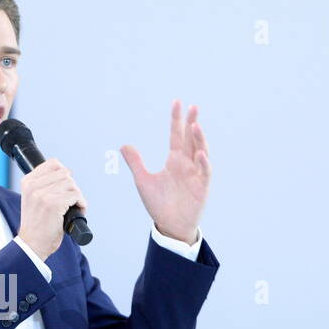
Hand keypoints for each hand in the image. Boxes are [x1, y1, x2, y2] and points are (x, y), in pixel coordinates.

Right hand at [15, 158, 87, 259]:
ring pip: (72, 184)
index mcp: (27, 182)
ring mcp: (43, 194)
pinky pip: (76, 196)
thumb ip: (43, 185)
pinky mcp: (54, 204)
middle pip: (65, 173)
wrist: (31, 245)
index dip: (64, 174)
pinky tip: (77, 211)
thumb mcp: (32, 199)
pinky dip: (81, 204)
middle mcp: (34, 186)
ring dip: (77, 196)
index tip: (65, 186)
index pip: (53, 164)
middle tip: (71, 200)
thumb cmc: (35, 226)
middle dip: (72, 187)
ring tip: (73, 207)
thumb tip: (66, 175)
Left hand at [120, 99, 210, 243]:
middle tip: (193, 107)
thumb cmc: (158, 204)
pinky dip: (203, 163)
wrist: (169, 225)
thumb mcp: (143, 181)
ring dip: (199, 139)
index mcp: (174, 160)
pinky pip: (204, 172)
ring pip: (200, 151)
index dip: (176, 120)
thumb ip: (135, 163)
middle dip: (191, 123)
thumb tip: (124, 145)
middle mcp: (187, 163)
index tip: (177, 103)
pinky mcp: (202, 187)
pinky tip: (200, 154)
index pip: (176, 135)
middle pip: (190, 139)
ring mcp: (196, 174)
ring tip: (195, 125)